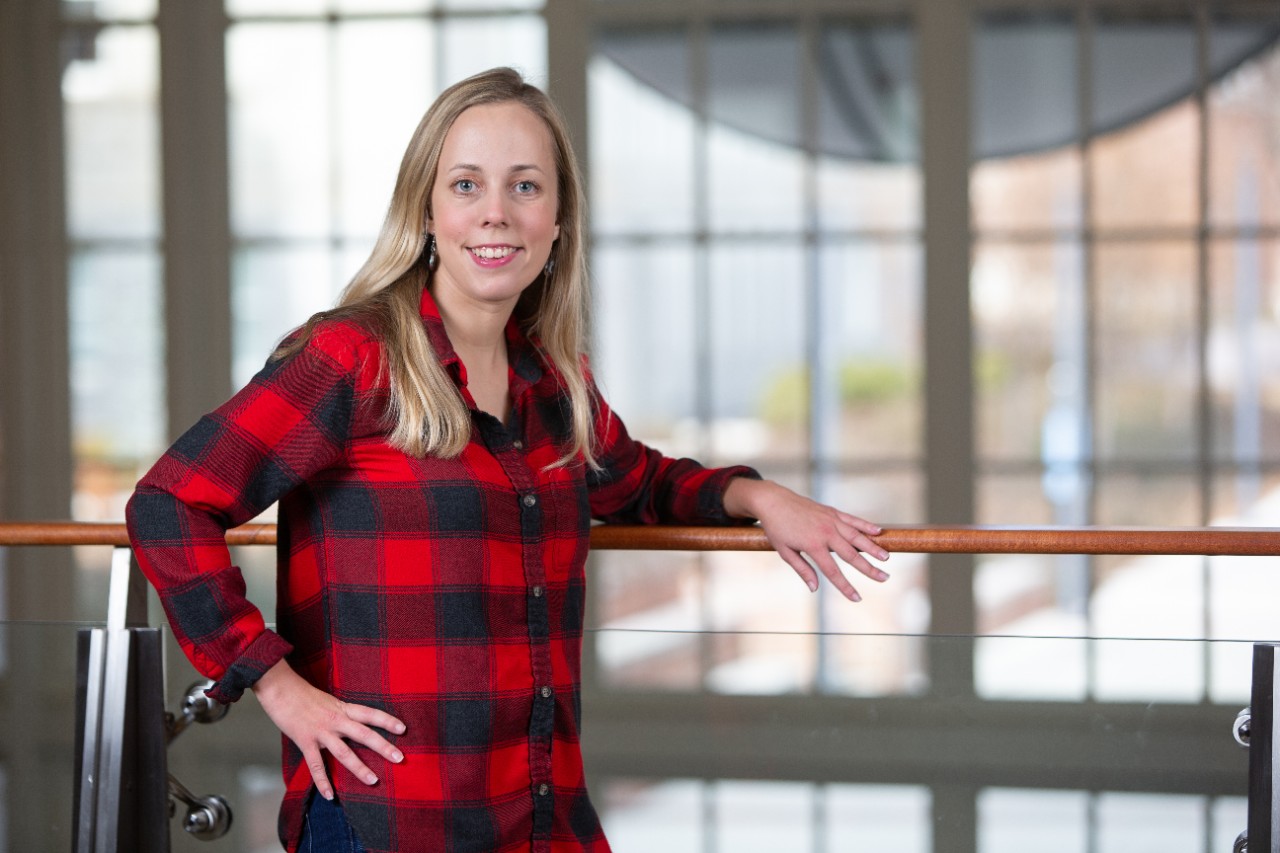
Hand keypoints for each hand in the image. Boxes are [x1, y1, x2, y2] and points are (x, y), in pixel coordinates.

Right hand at [251, 659, 405, 799]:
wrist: (280, 688)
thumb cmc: (303, 694)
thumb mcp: (328, 700)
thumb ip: (340, 713)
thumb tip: (352, 722)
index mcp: (343, 708)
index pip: (370, 714)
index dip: (387, 721)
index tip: (403, 729)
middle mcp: (336, 720)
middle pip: (364, 734)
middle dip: (383, 746)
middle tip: (400, 758)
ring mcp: (321, 731)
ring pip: (344, 753)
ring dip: (359, 768)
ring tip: (373, 781)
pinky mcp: (305, 741)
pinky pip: (316, 765)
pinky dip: (323, 781)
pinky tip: (330, 795)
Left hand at [723, 478, 889, 600]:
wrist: (773, 501)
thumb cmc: (777, 528)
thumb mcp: (785, 552)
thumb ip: (803, 570)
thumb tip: (815, 589)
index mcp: (813, 546)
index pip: (833, 571)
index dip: (846, 586)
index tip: (857, 598)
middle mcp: (825, 533)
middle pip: (852, 555)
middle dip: (869, 568)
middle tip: (884, 578)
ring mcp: (831, 520)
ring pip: (857, 536)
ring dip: (873, 547)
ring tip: (886, 557)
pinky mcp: (832, 512)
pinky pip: (852, 520)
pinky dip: (866, 525)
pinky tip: (878, 532)